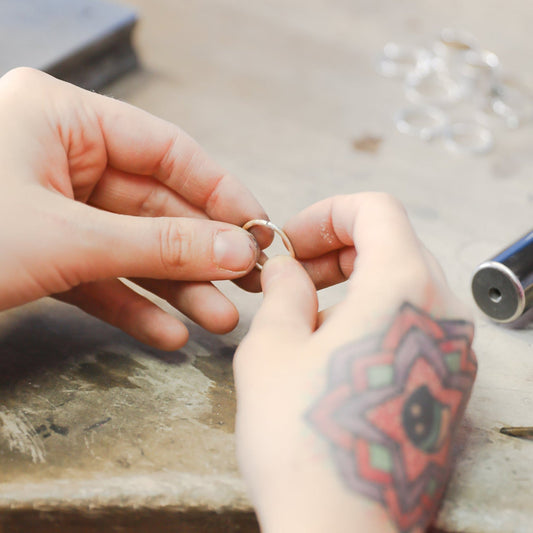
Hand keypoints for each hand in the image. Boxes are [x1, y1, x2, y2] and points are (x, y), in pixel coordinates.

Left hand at [0, 68, 270, 349]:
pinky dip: (132, 307)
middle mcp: (61, 157)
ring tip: (220, 320)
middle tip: (248, 285)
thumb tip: (238, 250)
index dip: (220, 193)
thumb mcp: (68, 239)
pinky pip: (99, 278)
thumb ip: (159, 246)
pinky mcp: (40, 253)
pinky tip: (168, 334)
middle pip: (155, 207)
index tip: (258, 230)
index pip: (167, 151)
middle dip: (202, 254)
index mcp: (63, 119)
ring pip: (132, 249)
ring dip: (176, 288)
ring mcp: (51, 208)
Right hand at [234, 193, 475, 532]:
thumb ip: (282, 291)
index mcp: (402, 286)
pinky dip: (373, 315)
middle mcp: (441, 312)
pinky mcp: (447, 386)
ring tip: (307, 315)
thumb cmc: (304, 439)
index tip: (292, 241)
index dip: (327, 214)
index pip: (376, 210)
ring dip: (353, 283)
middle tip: (293, 276)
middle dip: (336, 249)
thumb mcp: (272, 347)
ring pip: (403, 285)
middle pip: (392, 245)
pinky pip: (412, 324)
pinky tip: (335, 349)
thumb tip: (287, 269)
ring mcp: (452, 352)